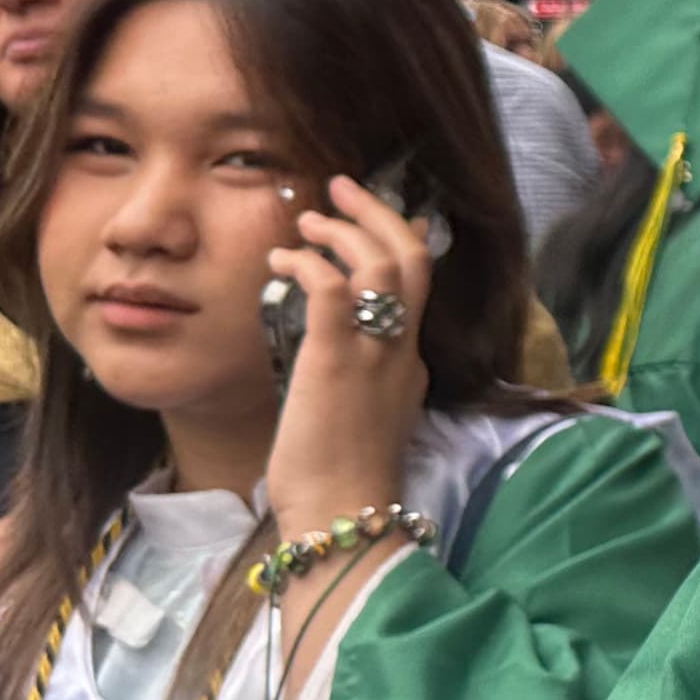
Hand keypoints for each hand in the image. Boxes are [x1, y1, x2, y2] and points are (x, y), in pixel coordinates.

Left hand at [261, 174, 432, 534]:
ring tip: (306, 221)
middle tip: (343, 187)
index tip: (376, 220)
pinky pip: (332, 289)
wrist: (343, 512)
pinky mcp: (335, 359)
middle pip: (412, 257)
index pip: (418, 285)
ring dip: (341, 231)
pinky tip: (281, 263)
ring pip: (380, 262)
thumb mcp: (368, 417)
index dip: (399, 241)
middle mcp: (401, 348)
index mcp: (409, 361)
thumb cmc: (343, 477)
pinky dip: (308, 265)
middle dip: (379, 213)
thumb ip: (369, 379)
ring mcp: (373, 352)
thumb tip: (344, 355)